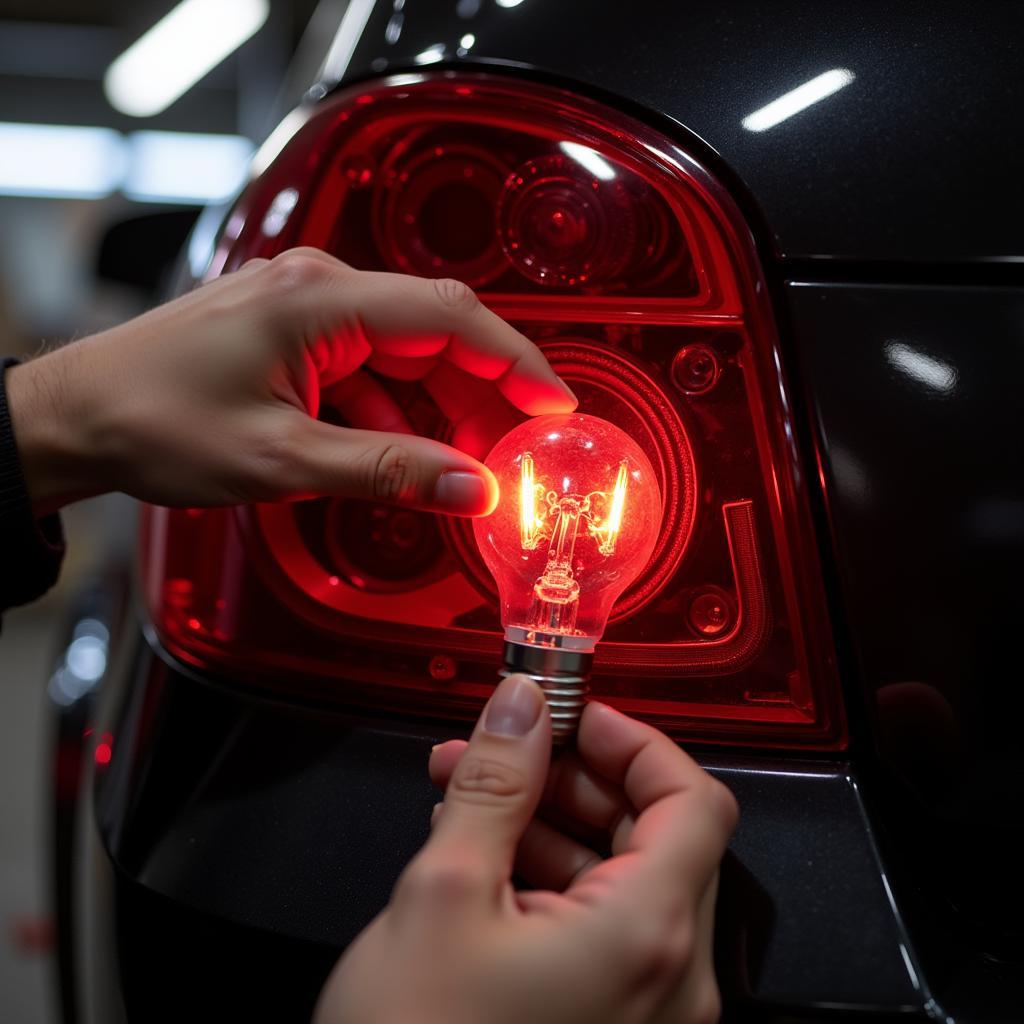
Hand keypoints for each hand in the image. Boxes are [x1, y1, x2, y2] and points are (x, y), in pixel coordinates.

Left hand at [5, 248, 575, 514]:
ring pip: (404, 356)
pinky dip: (392, 414)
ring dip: (436, 412)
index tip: (556, 405)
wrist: (77, 417)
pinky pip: (367, 370)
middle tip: (514, 454)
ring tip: (463, 467)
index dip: (515, 362)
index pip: (451, 318)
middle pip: (434, 336)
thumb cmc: (154, 420)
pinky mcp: (293, 336)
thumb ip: (386, 473)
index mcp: (321, 300)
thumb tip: (470, 486)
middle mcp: (319, 290)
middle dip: (481, 396)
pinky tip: (398, 456)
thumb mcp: (282, 459)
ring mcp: (305, 309)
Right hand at [314, 676, 737, 1023]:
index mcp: (650, 934)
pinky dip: (547, 881)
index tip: (569, 713)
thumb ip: (495, 783)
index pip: (693, 798)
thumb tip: (522, 702)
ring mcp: (645, 1015)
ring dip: (548, 823)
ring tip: (465, 793)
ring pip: (620, 882)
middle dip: (572, 776)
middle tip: (499, 745)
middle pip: (656, 835)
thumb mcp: (444, 893)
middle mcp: (672, 979)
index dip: (633, 740)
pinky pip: (598, 932)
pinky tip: (480, 857)